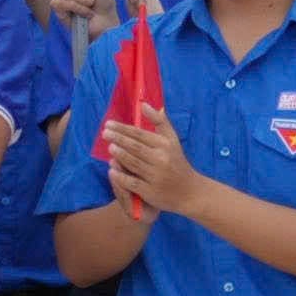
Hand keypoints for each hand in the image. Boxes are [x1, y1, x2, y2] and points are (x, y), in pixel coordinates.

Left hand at [102, 102, 199, 218]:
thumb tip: (143, 104)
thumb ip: (159, 122)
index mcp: (165, 145)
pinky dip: (121, 176)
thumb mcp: (172, 140)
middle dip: (119, 139)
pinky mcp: (151, 191)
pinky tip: (111, 170)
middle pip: (136, 147)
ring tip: (109, 147)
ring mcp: (155, 176)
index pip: (140, 134)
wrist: (190, 191)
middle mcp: (161, 159)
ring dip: (120, 155)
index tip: (108, 124)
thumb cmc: (176, 161)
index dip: (123, 128)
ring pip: (133, 163)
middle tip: (105, 133)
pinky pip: (133, 182)